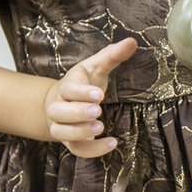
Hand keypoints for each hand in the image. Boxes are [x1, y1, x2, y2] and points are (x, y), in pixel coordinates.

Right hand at [43, 38, 136, 158]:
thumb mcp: (96, 66)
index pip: (68, 90)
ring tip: (100, 127)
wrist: (62, 102)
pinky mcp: (71, 141)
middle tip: (97, 111)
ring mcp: (62, 126)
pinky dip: (92, 150)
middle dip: (77, 112)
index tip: (98, 94)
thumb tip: (132, 42)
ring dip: (79, 131)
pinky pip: (76, 149)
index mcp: (66, 87)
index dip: (81, 93)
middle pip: (59, 112)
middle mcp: (59, 108)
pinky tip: (112, 144)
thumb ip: (112, 55)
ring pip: (62, 132)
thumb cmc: (83, 82)